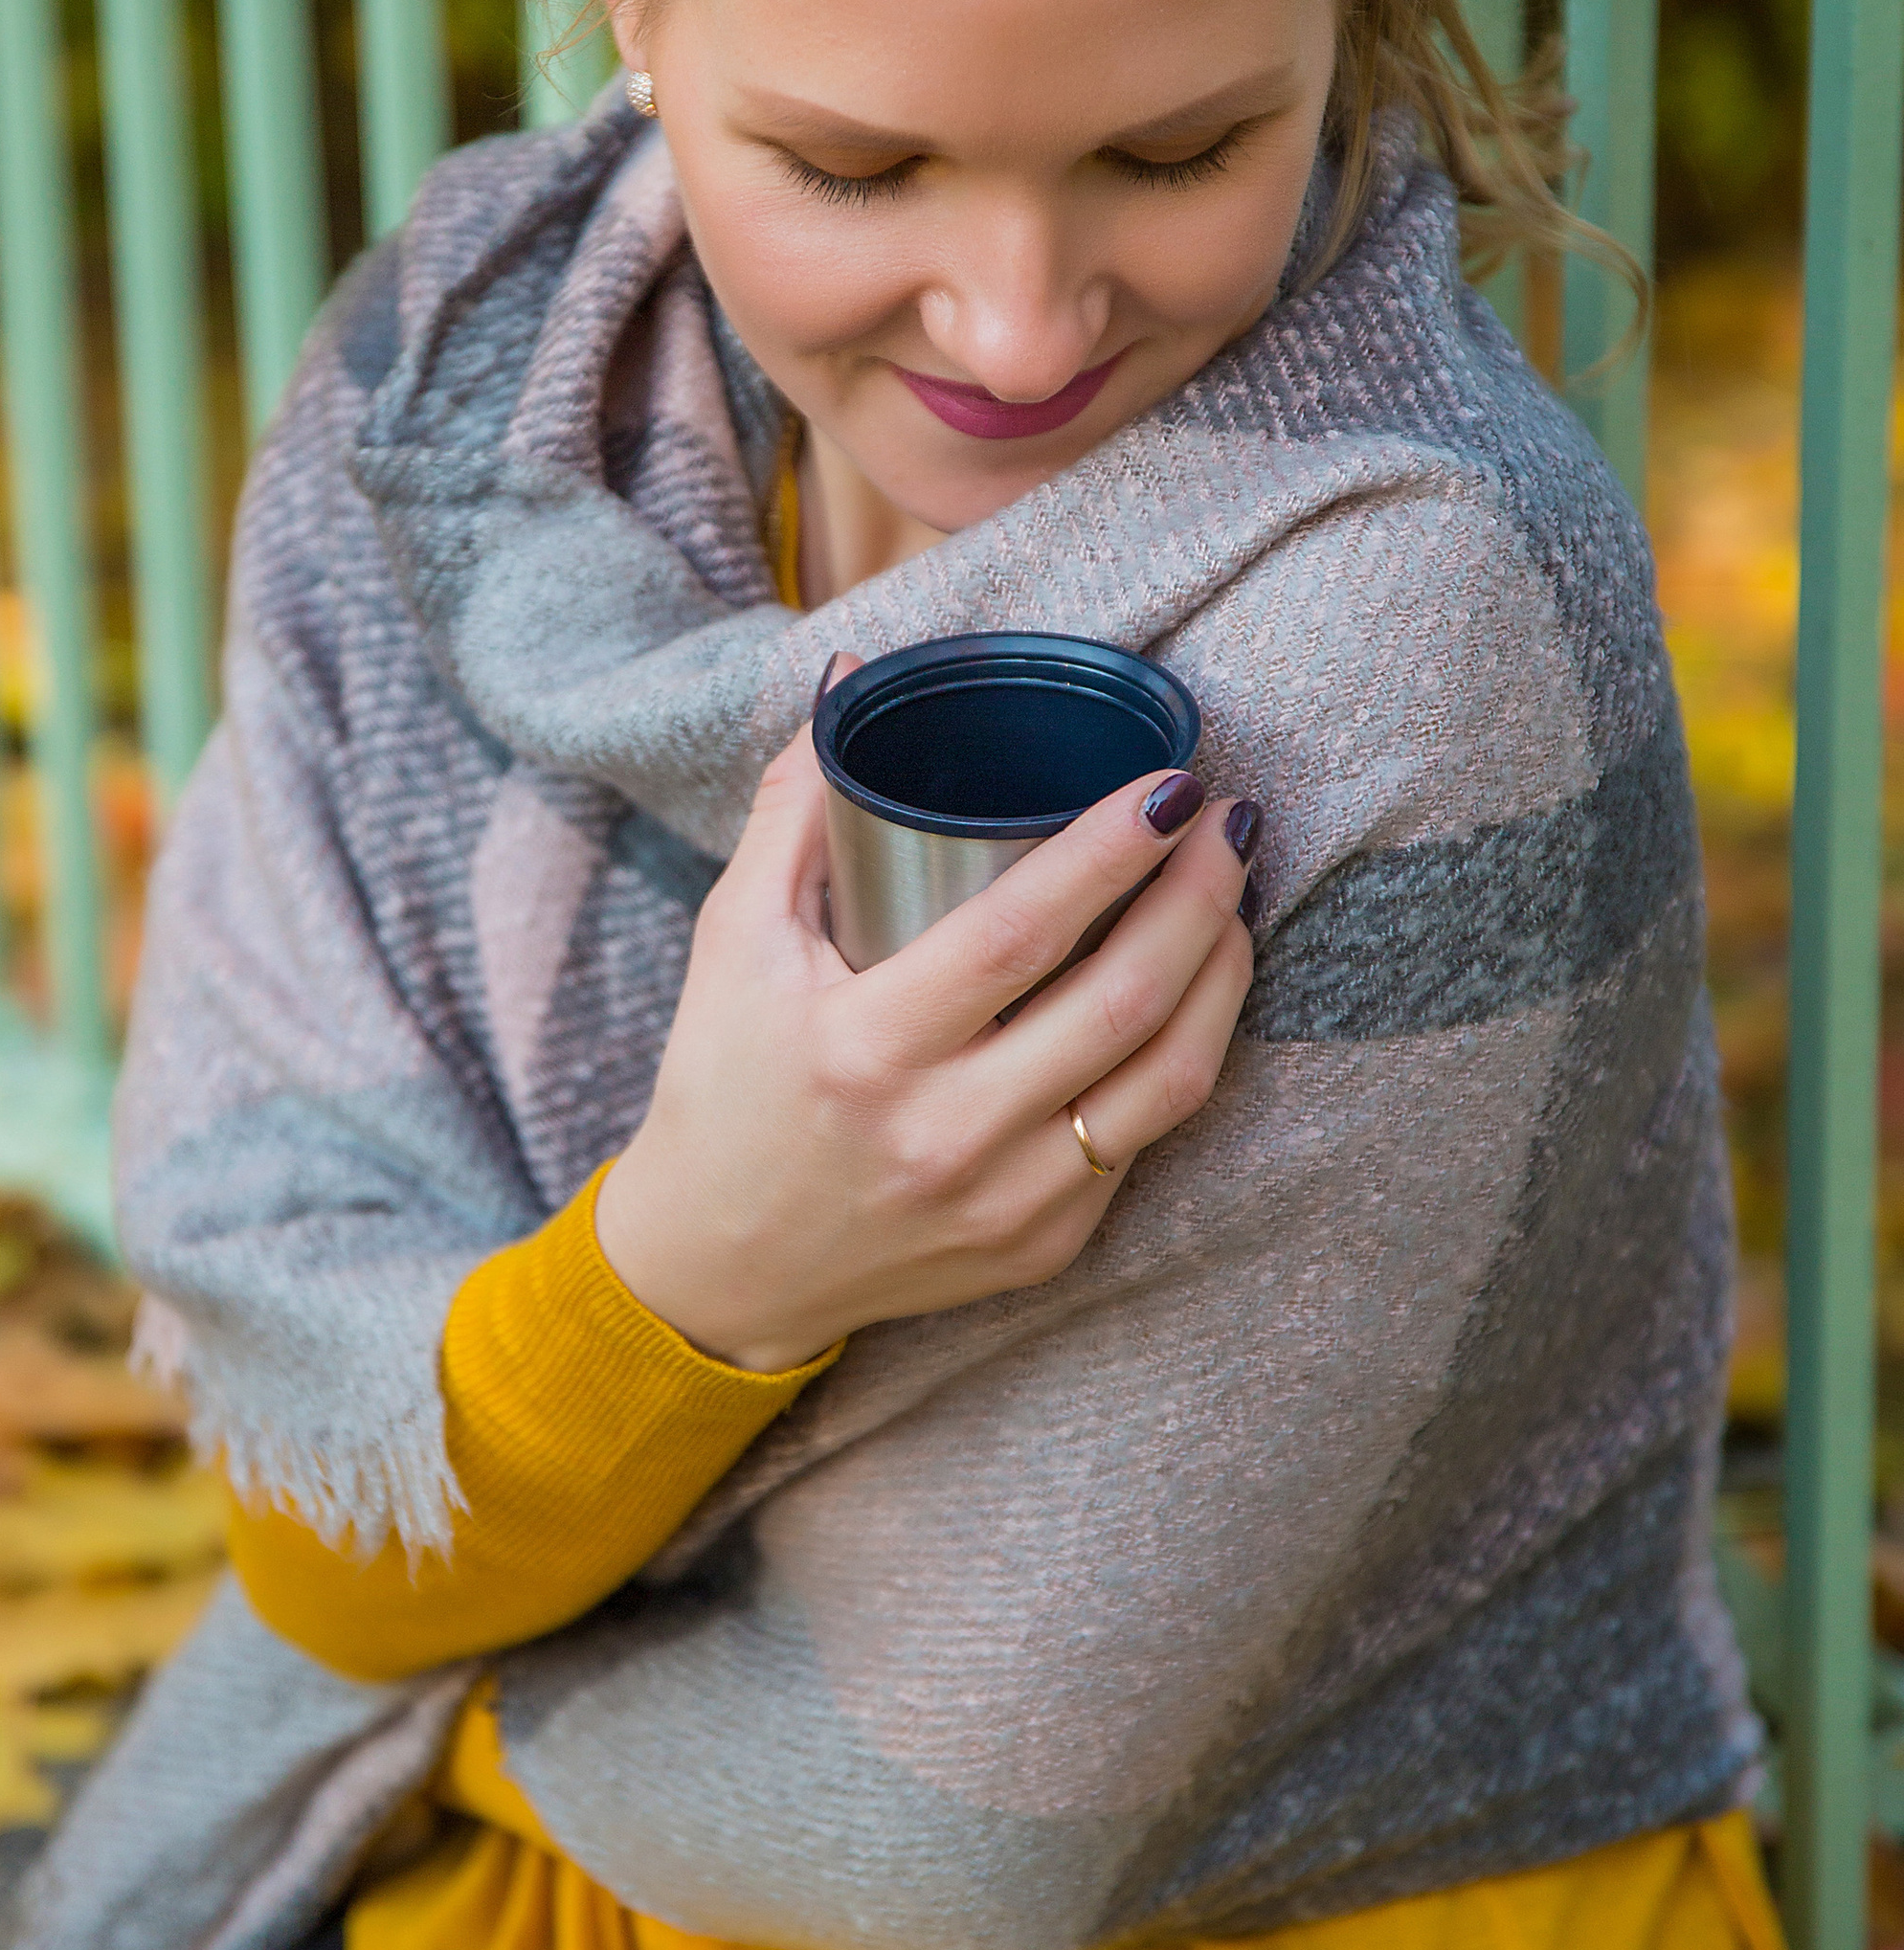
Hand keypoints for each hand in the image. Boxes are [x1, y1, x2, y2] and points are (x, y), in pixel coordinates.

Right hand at [594, 732, 1256, 1369]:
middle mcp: (945, 1134)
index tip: (1169, 783)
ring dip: (1223, 971)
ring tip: (1232, 892)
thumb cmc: (723, 1086)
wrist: (718, 1271)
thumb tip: (854, 678)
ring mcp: (1006, 1203)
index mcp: (864, 1049)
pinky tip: (1199, 986)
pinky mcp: (1045, 1246)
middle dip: (1199, 893)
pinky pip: (1149, 1137)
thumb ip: (792, 808)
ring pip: (1168, 1076)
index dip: (1110, 852)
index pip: (1020, 934)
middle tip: (1228, 816)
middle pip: (1121, 999)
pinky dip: (1189, 1049)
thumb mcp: (730, 942)